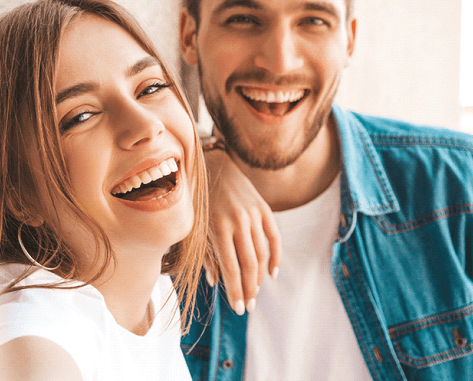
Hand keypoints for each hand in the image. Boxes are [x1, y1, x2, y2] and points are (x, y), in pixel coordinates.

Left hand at [203, 147, 280, 315]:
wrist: (214, 165)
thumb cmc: (199, 200)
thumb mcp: (197, 227)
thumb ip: (206, 254)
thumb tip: (215, 282)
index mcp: (219, 228)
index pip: (231, 268)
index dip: (236, 291)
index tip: (239, 308)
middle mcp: (238, 222)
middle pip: (249, 265)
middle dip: (250, 289)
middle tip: (250, 306)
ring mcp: (253, 214)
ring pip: (262, 254)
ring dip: (260, 276)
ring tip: (256, 291)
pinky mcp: (263, 208)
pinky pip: (275, 238)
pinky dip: (276, 257)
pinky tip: (273, 273)